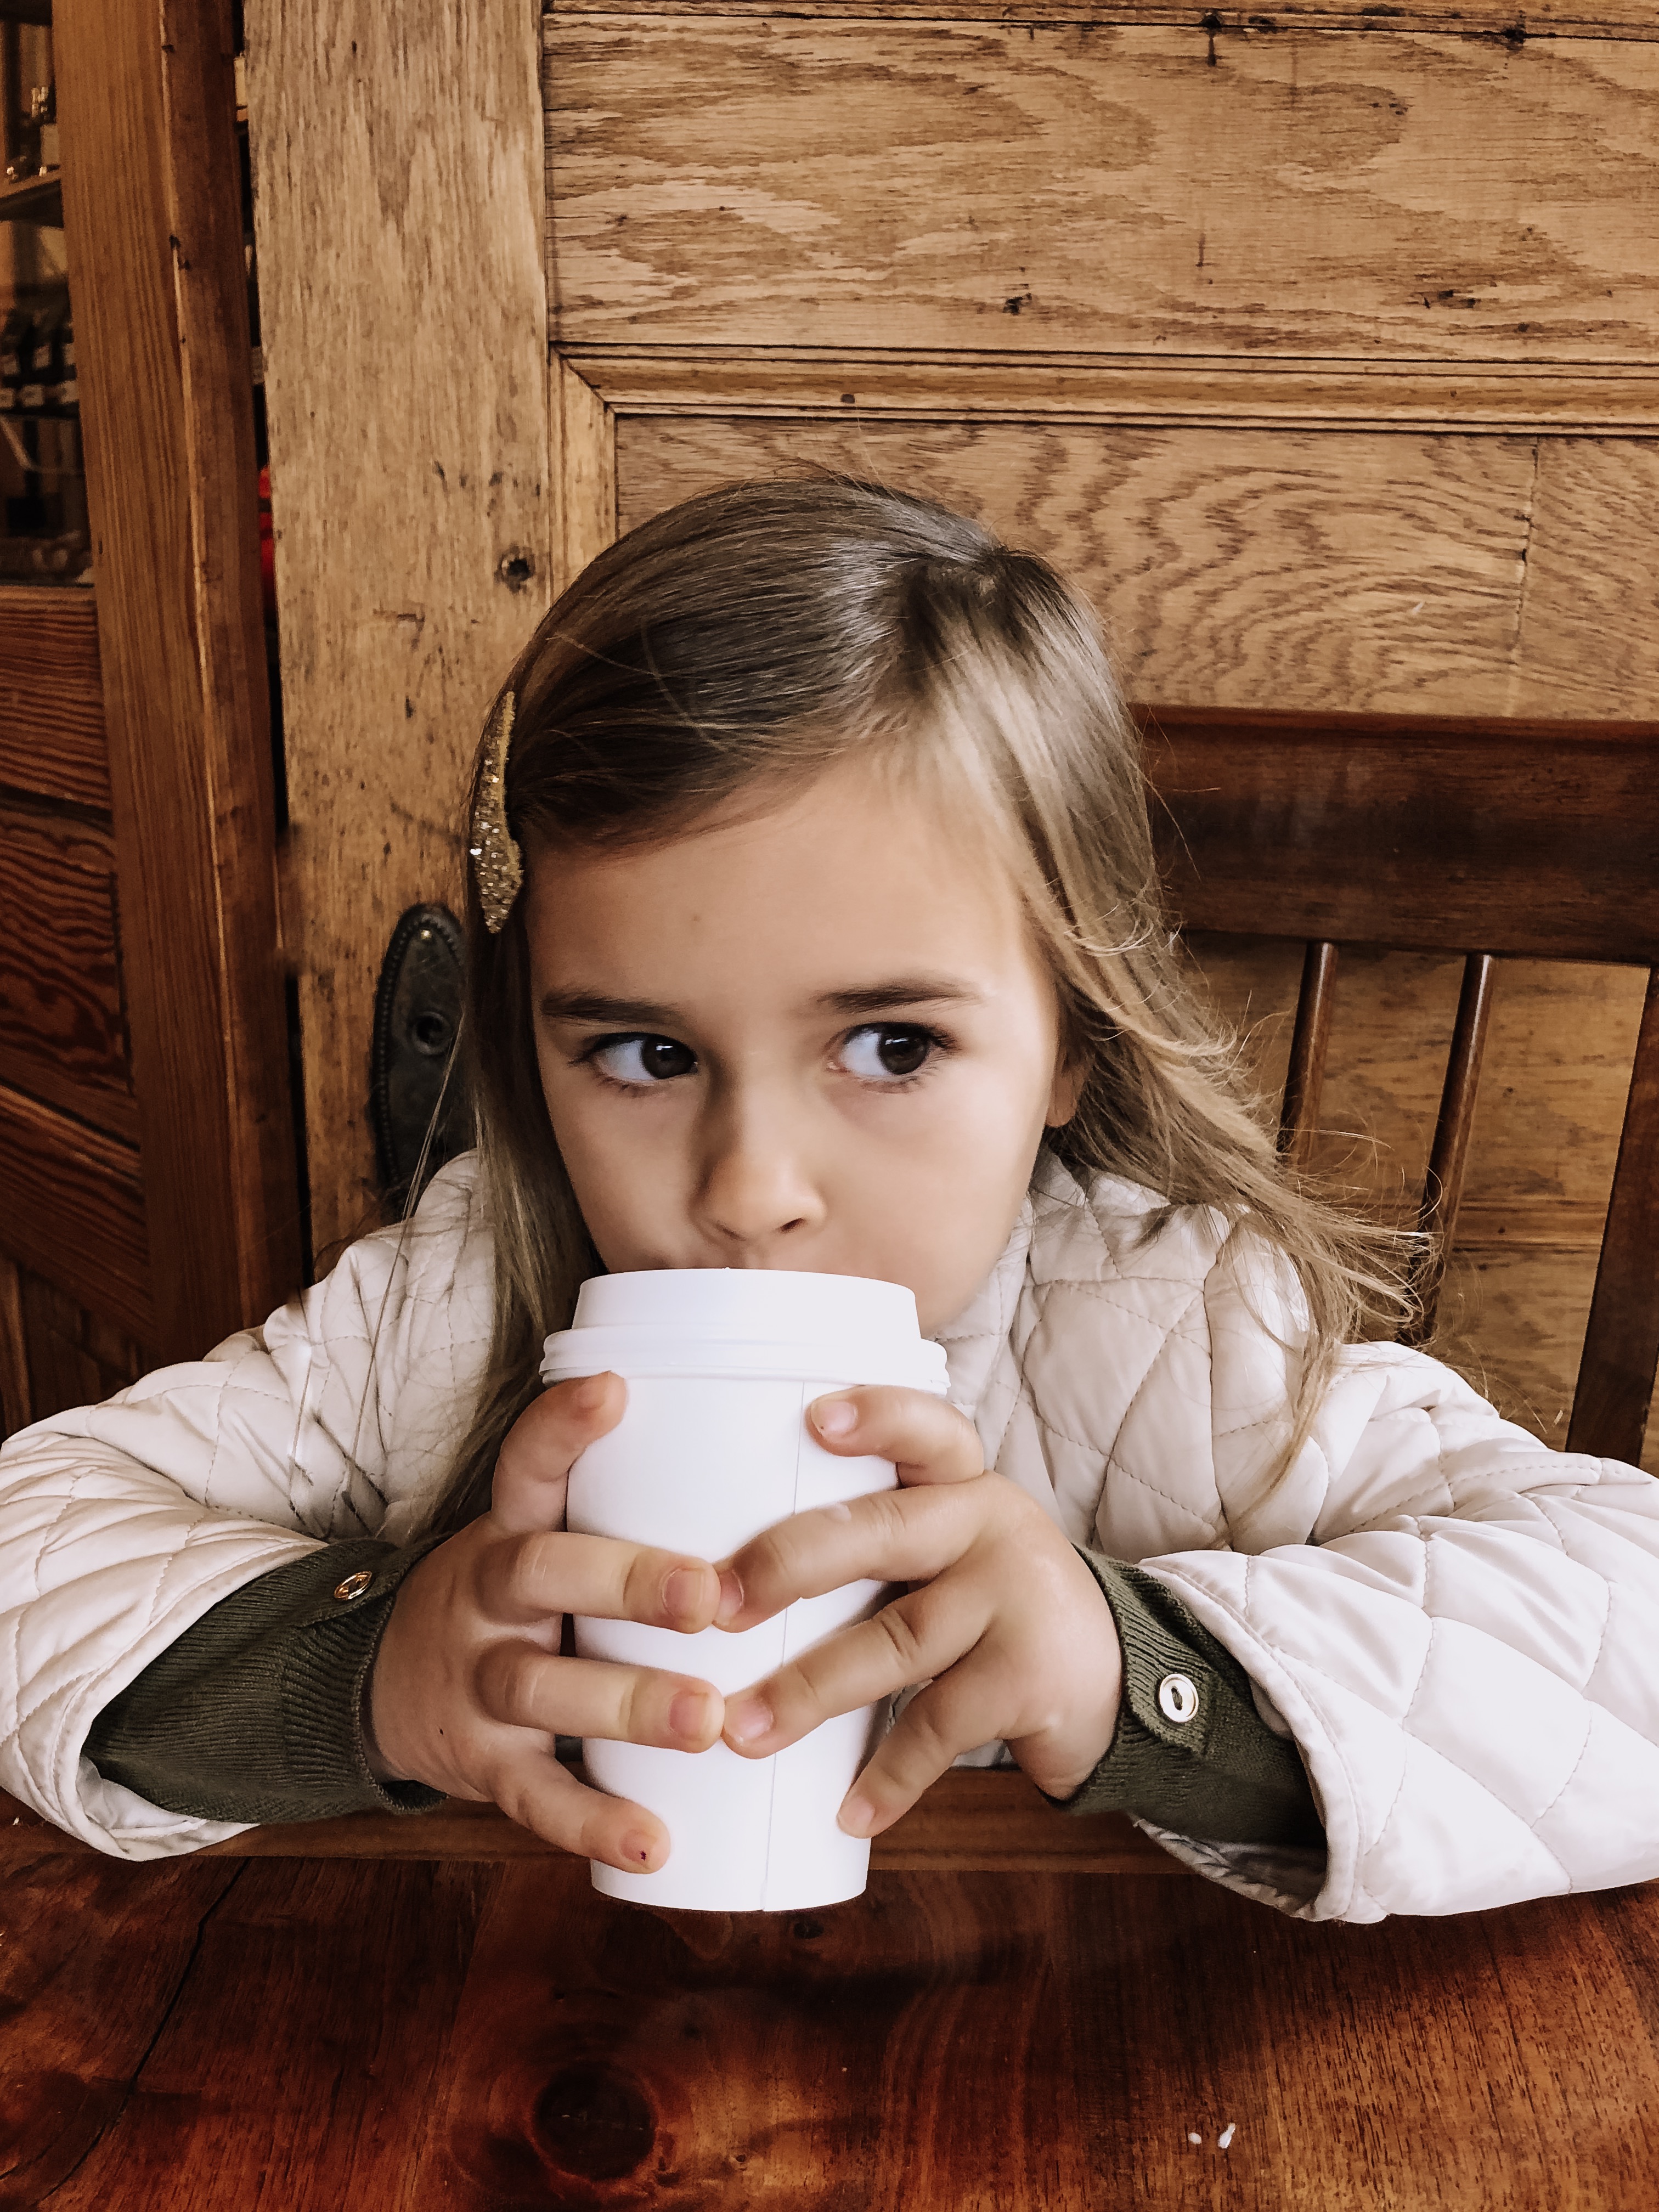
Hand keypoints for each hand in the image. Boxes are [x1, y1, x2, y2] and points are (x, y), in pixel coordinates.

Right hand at [368, 1373, 725, 1872]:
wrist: (385, 1686)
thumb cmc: (516, 1601)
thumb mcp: (541, 1539)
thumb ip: (629, 1511)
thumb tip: (788, 1465)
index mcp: (510, 1529)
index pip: (525, 1464)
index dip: (562, 1427)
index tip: (614, 1390)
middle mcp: (486, 1596)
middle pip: (542, 1573)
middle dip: (626, 1580)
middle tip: (709, 1593)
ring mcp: (478, 1681)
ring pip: (543, 1688)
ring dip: (627, 1704)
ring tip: (706, 1720)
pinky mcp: (481, 1764)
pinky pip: (538, 1796)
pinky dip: (595, 1821)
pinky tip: (656, 1842)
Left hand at [711, 1388, 1122, 1836]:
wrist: (1116, 1677)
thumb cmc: (986, 1605)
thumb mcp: (948, 1549)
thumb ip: (871, 1542)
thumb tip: (716, 1584)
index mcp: (959, 1482)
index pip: (925, 1429)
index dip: (876, 1416)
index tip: (814, 1420)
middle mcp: (990, 1524)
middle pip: (881, 1534)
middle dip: (789, 1566)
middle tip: (716, 1604)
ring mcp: (1015, 1600)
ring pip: (895, 1640)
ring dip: (809, 1691)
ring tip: (741, 1731)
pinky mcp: (1029, 1679)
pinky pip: (940, 1727)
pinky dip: (889, 1777)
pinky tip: (847, 1811)